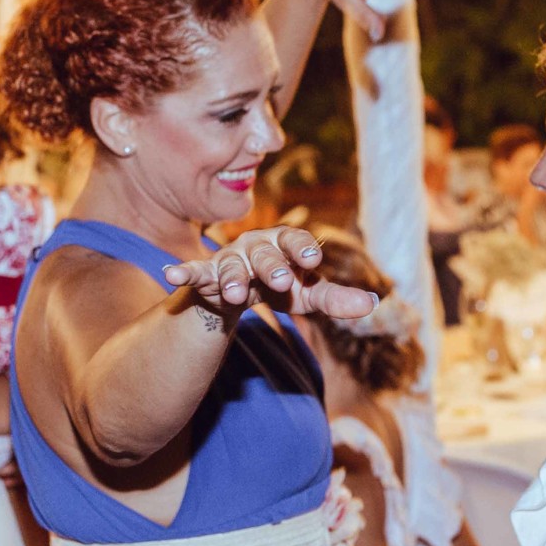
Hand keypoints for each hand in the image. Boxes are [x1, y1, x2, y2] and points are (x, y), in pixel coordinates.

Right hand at [162, 226, 377, 319]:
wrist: (236, 294)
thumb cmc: (276, 287)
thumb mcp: (306, 296)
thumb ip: (335, 300)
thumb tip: (374, 304)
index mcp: (282, 245)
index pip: (294, 241)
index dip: (301, 248)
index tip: (312, 259)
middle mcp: (255, 246)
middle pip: (263, 254)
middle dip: (271, 266)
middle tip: (280, 281)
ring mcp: (229, 259)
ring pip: (231, 266)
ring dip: (232, 278)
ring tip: (233, 293)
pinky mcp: (206, 275)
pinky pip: (194, 272)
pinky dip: (183, 273)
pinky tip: (171, 275)